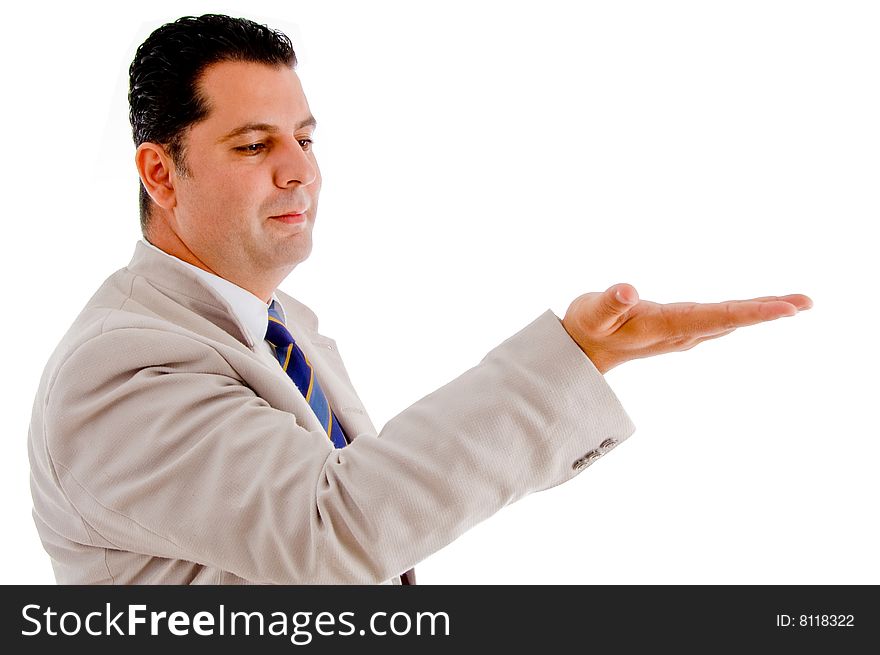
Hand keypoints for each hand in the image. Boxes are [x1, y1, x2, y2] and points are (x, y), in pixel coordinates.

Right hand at [561, 283, 812, 373]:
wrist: (583, 352)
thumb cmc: (586, 328)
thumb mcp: (590, 313)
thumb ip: (609, 303)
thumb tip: (629, 290)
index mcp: (665, 327)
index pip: (715, 317)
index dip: (752, 312)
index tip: (786, 309)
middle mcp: (680, 333)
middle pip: (731, 320)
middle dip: (769, 310)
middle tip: (807, 301)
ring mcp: (683, 333)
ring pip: (729, 321)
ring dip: (762, 312)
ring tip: (796, 303)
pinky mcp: (681, 329)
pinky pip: (720, 321)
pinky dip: (745, 314)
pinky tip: (761, 310)